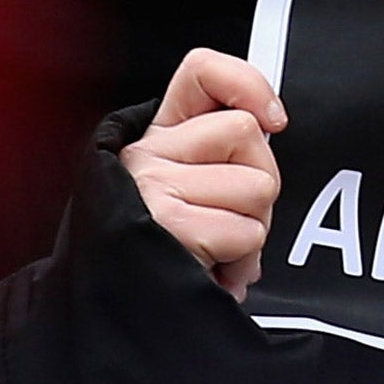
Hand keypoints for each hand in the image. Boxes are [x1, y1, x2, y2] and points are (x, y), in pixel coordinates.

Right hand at [120, 48, 287, 301]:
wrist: (111, 314)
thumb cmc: (162, 253)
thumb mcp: (186, 190)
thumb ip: (221, 154)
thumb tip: (271, 124)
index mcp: (155, 135)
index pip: (202, 70)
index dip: (248, 83)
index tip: (272, 119)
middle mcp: (147, 153)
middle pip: (248, 133)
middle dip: (260, 182)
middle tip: (231, 218)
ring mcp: (152, 186)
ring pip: (257, 185)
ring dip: (252, 229)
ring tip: (220, 248)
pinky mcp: (167, 223)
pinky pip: (246, 231)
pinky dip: (241, 260)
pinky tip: (212, 269)